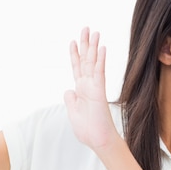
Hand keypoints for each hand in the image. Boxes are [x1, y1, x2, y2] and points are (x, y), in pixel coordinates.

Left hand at [64, 27, 118, 150]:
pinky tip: (101, 48)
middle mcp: (88, 85)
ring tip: (95, 32)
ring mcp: (94, 87)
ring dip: (94, 47)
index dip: (75, 54)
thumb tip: (68, 90)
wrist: (98, 140)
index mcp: (81, 90)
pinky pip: (99, 73)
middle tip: (86, 28)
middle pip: (86, 60)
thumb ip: (70, 99)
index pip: (77, 67)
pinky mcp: (99, 91)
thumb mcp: (72, 112)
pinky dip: (100, 60)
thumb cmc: (87, 129)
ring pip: (93, 63)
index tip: (73, 41)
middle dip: (85, 44)